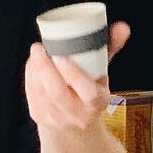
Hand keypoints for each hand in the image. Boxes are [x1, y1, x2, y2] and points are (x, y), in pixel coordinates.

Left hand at [25, 22, 130, 136]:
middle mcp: (77, 114)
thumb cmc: (88, 91)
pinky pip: (31, 94)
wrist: (75, 124)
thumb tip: (122, 27)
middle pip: (58, 93)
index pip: (87, 91)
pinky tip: (33, 64)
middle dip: (45, 68)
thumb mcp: (102, 73)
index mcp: (97, 102)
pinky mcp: (39, 116)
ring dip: (35, 69)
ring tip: (37, 51)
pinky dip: (30, 75)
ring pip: (41, 92)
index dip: (73, 74)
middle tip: (39, 47)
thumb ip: (110, 48)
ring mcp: (56, 118)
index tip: (62, 57)